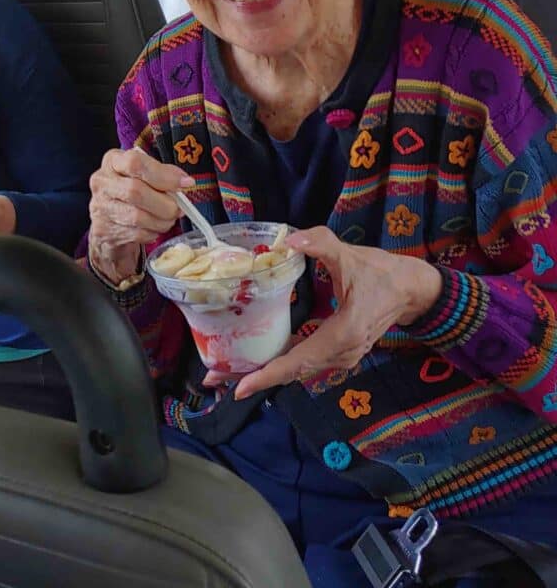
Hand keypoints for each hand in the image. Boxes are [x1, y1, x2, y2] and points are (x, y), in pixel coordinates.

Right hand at [88, 148, 192, 284]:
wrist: (110, 219)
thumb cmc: (132, 191)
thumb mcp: (145, 174)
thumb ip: (163, 174)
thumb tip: (184, 182)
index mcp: (113, 161)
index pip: (135, 163)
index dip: (163, 175)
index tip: (184, 183)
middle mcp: (102, 182)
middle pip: (135, 191)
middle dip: (165, 203)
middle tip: (178, 209)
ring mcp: (100, 207)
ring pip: (137, 217)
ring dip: (161, 221)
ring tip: (168, 219)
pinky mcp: (103, 230)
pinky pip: (136, 234)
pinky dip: (152, 233)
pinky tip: (153, 227)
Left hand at [234, 226, 442, 399]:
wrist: (411, 289)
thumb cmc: (380, 272)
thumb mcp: (350, 255)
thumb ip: (321, 243)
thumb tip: (291, 239)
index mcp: (343, 334)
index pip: (299, 361)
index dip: (268, 375)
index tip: (240, 387)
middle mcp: (342, 353)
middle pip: (292, 372)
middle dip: (254, 376)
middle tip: (215, 377)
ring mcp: (342, 357)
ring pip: (298, 369)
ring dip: (264, 371)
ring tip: (227, 370)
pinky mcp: (340, 353)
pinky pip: (306, 362)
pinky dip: (280, 363)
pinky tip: (257, 359)